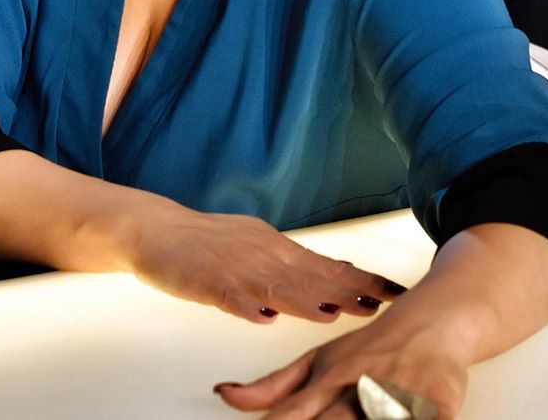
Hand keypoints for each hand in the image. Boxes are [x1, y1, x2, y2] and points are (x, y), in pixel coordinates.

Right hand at [129, 205, 401, 324]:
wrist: (156, 230)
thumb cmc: (205, 242)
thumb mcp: (256, 243)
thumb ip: (291, 262)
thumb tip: (333, 272)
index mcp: (274, 246)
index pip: (325, 264)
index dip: (358, 278)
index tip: (391, 290)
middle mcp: (261, 253)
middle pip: (309, 276)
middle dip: (345, 291)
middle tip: (379, 304)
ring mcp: (235, 268)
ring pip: (274, 286)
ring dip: (304, 301)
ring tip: (332, 313)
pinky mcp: (206, 281)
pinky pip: (229, 296)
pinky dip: (247, 306)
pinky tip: (262, 317)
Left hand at [216, 311, 467, 417]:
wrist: (434, 320)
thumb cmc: (370, 348)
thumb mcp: (318, 360)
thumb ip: (273, 386)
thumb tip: (223, 394)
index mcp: (331, 377)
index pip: (294, 413)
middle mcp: (363, 387)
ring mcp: (401, 397)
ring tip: (363, 416)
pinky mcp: (441, 406)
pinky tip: (408, 418)